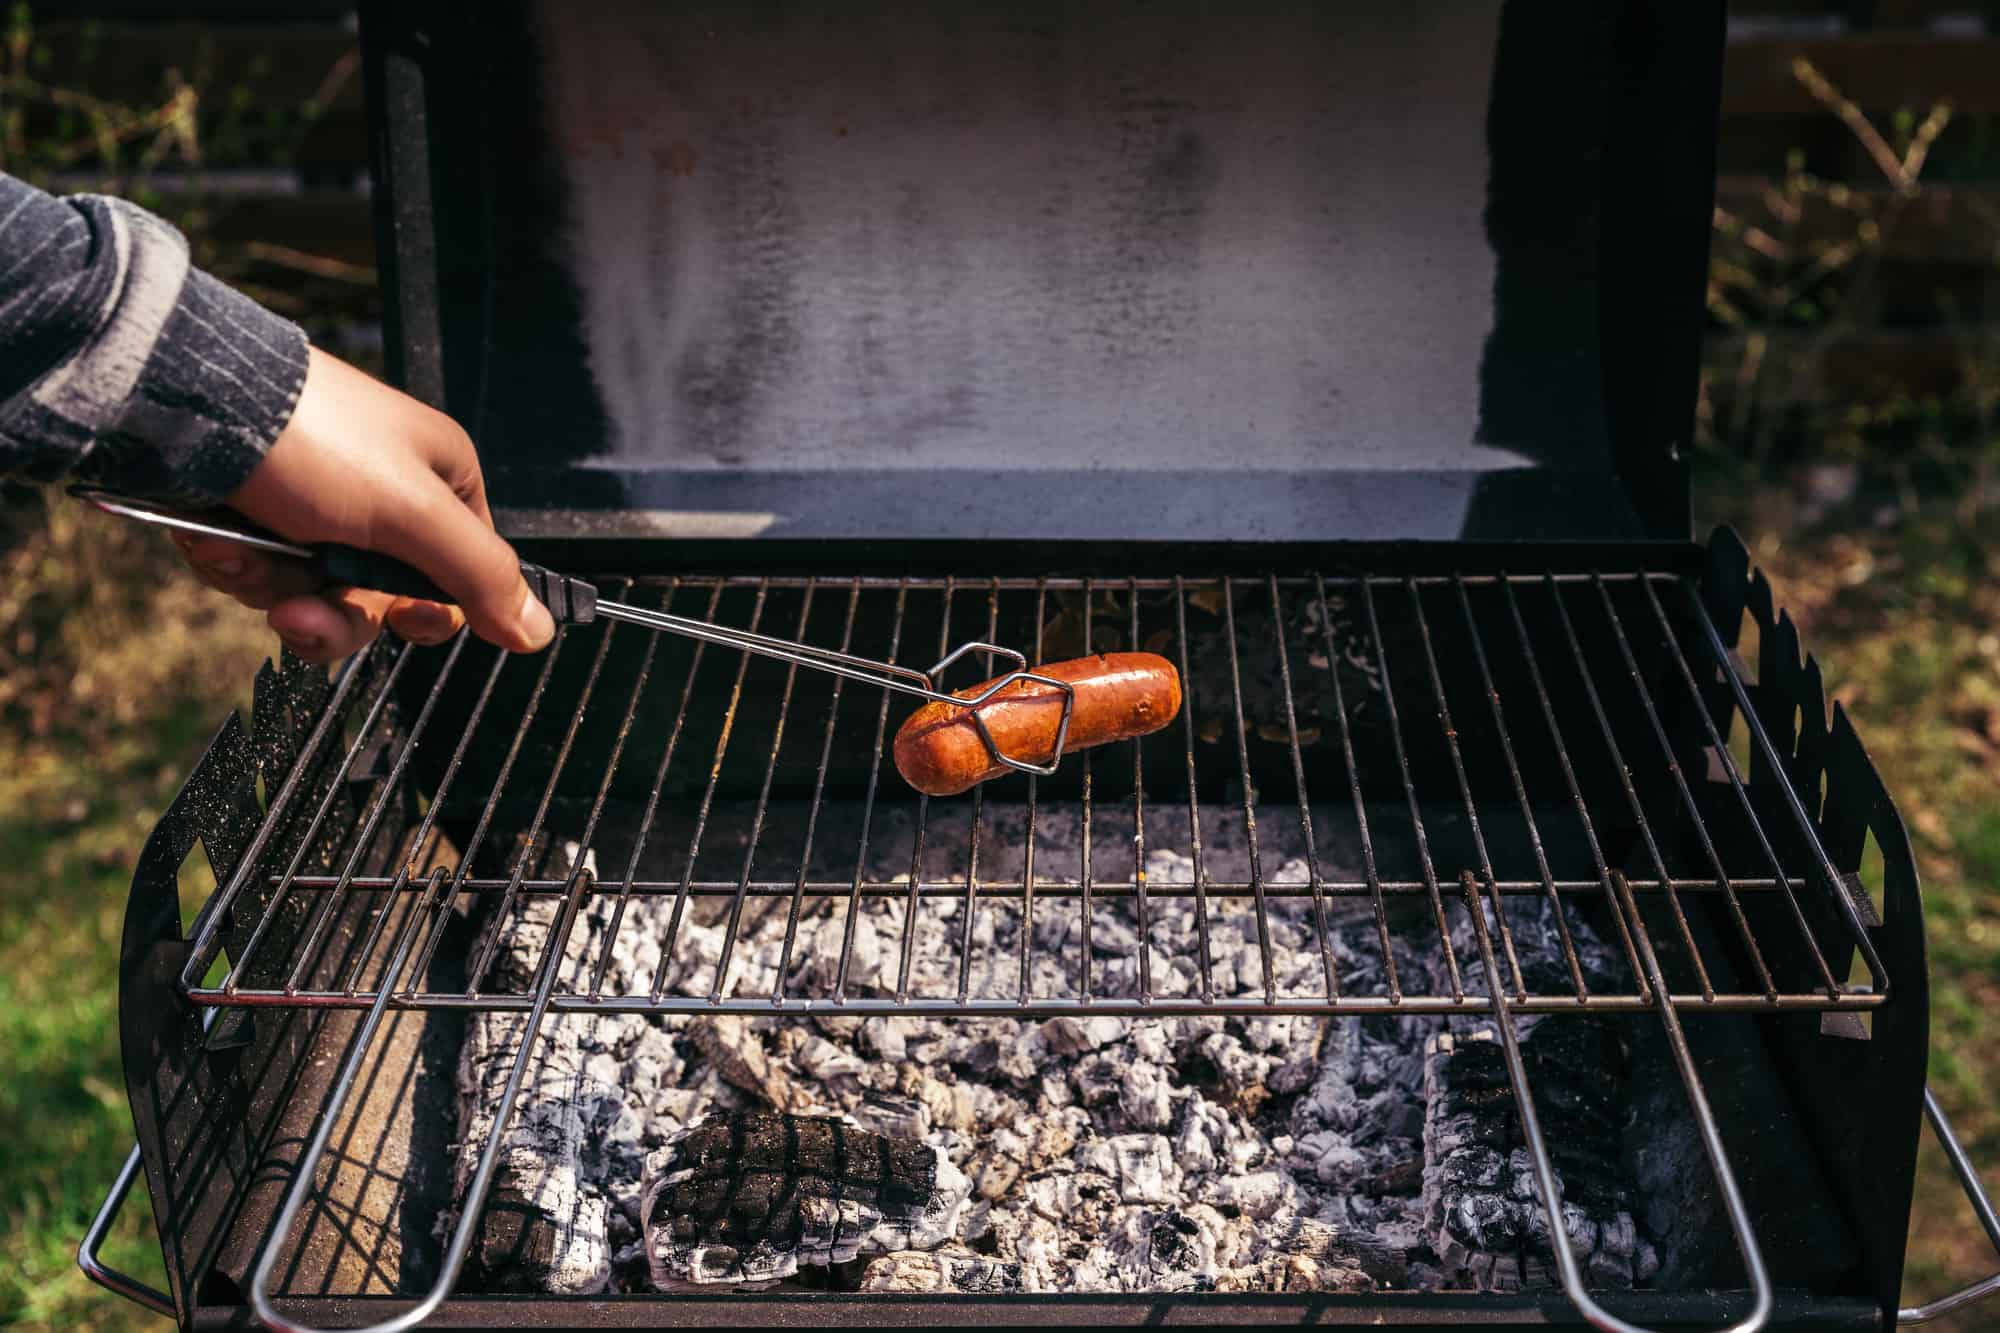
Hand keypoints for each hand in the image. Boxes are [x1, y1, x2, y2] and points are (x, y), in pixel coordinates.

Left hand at [168, 346, 555, 664]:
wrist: (190, 400)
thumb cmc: (315, 441)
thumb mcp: (414, 514)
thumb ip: (480, 576)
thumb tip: (538, 631)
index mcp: (439, 482)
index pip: (459, 576)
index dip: (427, 610)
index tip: (401, 617)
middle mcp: (384, 495)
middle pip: (380, 600)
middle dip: (335, 612)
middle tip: (300, 608)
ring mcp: (318, 506)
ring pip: (316, 595)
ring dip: (277, 588)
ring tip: (243, 554)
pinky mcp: (261, 515)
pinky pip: (264, 574)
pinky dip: (238, 565)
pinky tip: (219, 536)